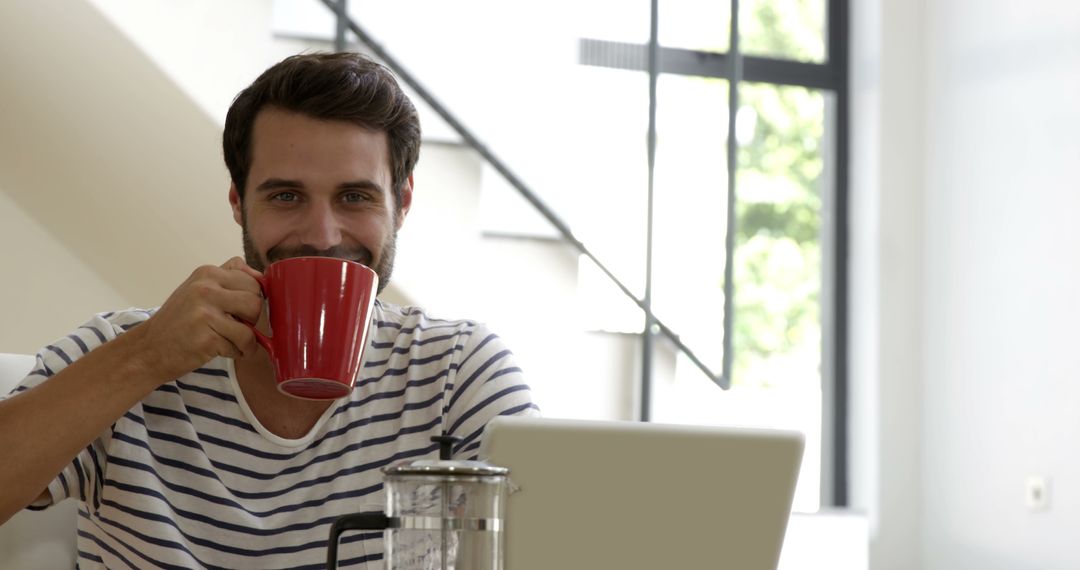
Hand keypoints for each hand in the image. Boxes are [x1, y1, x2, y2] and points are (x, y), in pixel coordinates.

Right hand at [128, 257, 264, 382]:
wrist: (147, 350)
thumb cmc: (178, 322)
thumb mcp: (197, 290)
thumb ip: (226, 280)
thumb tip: (262, 277)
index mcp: (207, 273)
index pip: (252, 280)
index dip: (253, 298)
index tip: (242, 311)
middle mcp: (206, 288)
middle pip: (256, 300)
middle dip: (252, 318)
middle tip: (237, 327)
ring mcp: (205, 312)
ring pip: (251, 325)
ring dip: (247, 339)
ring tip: (233, 342)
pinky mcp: (208, 337)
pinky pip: (241, 344)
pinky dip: (238, 352)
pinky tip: (223, 351)